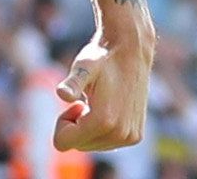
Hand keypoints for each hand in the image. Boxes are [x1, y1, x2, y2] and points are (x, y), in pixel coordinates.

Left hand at [53, 28, 153, 151]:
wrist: (130, 52)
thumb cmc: (101, 58)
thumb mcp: (83, 67)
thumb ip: (73, 83)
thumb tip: (62, 94)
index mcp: (103, 121)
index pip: (63, 142)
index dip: (62, 121)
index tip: (74, 101)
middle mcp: (119, 134)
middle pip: (78, 145)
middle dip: (75, 124)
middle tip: (85, 100)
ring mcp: (129, 137)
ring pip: (92, 145)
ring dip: (88, 126)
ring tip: (98, 102)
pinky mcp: (135, 136)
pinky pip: (106, 143)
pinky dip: (101, 128)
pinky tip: (108, 107)